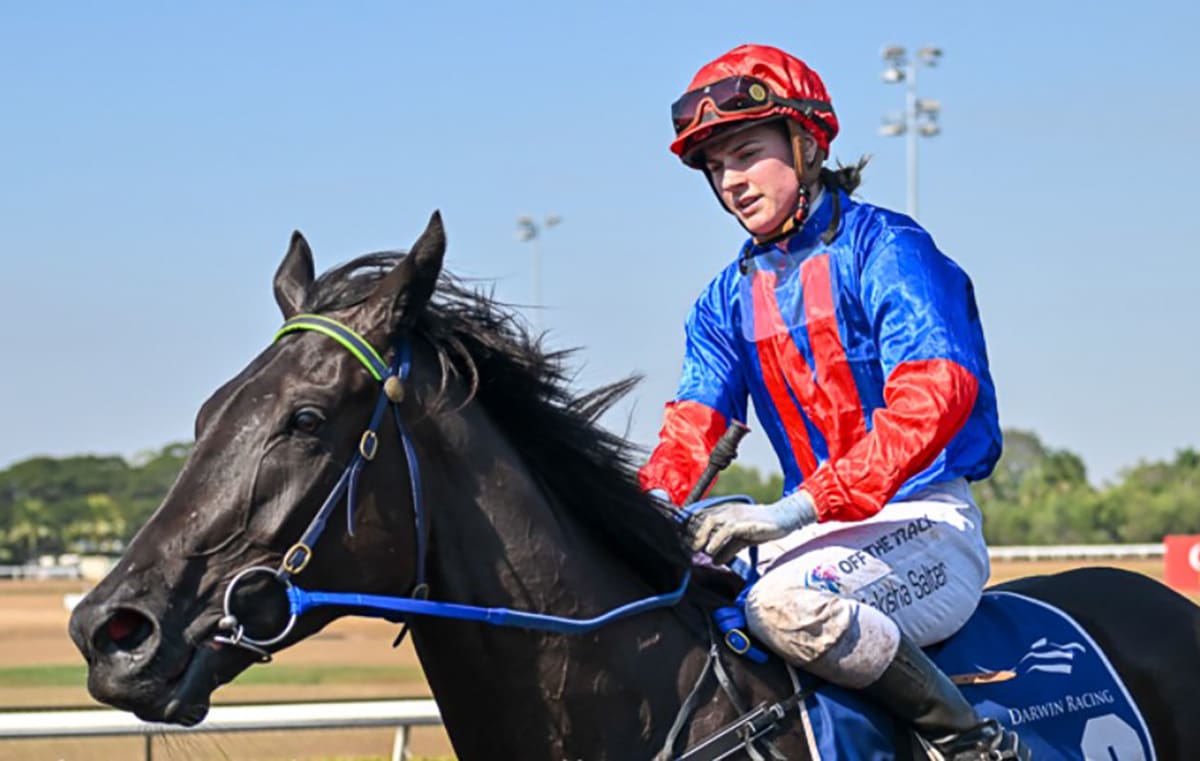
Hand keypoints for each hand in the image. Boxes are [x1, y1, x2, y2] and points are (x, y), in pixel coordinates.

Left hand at [686, 491, 816, 564]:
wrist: (783, 519)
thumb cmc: (761, 528)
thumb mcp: (741, 540)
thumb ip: (727, 549)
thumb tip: (715, 561)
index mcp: (726, 512)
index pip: (702, 516)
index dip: (691, 528)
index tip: (683, 542)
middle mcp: (728, 510)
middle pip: (702, 517)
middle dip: (693, 533)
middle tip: (688, 548)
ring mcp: (736, 514)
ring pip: (712, 521)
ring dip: (701, 536)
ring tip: (696, 549)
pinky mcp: (745, 522)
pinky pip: (727, 529)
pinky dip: (716, 540)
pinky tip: (710, 550)